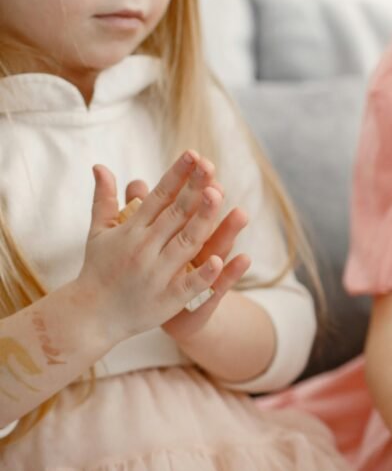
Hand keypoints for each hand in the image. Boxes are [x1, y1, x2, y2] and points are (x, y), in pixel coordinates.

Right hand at [75, 152, 228, 342]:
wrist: (91, 316)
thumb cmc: (99, 269)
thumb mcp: (99, 233)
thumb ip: (105, 200)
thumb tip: (100, 166)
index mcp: (132, 230)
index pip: (159, 196)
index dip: (177, 175)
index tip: (194, 154)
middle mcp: (144, 248)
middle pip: (175, 215)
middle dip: (193, 190)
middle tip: (211, 167)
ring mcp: (156, 274)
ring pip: (184, 243)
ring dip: (202, 220)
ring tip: (218, 197)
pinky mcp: (167, 299)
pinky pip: (188, 285)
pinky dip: (203, 273)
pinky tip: (219, 260)